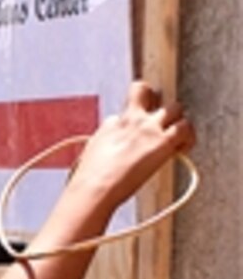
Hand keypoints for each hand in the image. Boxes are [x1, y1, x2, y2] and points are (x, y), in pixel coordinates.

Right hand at [71, 82, 195, 212]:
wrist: (95, 188)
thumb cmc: (89, 179)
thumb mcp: (90, 155)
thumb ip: (103, 145)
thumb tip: (106, 149)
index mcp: (111, 124)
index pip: (127, 110)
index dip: (135, 119)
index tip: (138, 132)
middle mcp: (131, 119)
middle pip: (147, 91)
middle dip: (156, 102)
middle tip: (162, 120)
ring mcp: (148, 128)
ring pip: (175, 106)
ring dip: (178, 119)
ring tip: (177, 136)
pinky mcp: (163, 141)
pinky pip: (186, 128)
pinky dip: (189, 137)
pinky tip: (182, 149)